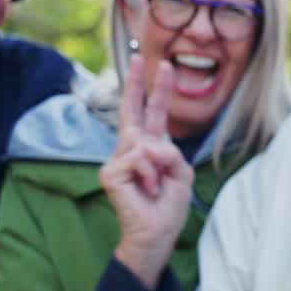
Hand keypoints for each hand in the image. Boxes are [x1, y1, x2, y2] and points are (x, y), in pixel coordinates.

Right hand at [99, 54, 193, 288]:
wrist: (157, 233)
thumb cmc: (168, 207)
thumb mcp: (180, 173)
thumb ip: (170, 152)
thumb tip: (148, 144)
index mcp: (150, 148)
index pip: (151, 114)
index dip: (156, 91)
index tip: (161, 65)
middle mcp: (130, 150)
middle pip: (133, 111)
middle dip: (139, 84)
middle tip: (143, 57)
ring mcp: (117, 160)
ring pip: (144, 143)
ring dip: (160, 166)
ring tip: (157, 187)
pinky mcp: (110, 172)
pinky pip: (138, 159)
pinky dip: (150, 174)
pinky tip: (147, 190)